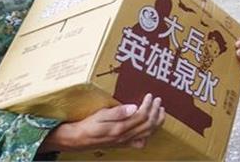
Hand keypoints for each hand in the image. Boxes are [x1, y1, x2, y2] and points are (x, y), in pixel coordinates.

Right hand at [39, 93, 165, 152]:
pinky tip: (151, 127)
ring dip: (157, 122)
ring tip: (160, 111)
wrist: (78, 139)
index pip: (142, 116)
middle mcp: (125, 137)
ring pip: (147, 133)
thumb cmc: (88, 125)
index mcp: (121, 128)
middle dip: (156, 112)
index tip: (150, 95)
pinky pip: (141, 141)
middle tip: (158, 101)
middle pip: (148, 125)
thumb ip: (117, 112)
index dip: (149, 105)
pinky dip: (149, 133)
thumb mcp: (100, 115)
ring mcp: (125, 141)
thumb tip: (134, 107)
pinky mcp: (123, 144)